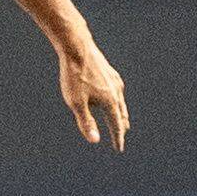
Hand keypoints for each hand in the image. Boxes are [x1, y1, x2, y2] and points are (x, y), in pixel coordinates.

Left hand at [55, 31, 129, 147]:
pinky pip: (117, 90)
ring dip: (121, 113)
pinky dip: (117, 99)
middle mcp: (116, 91)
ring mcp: (114, 80)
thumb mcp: (76, 102)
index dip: (117, 138)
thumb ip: (86, 122)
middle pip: (121, 114)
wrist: (77, 47)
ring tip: (121, 119)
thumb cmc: (74, 76)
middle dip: (121, 126)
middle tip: (122, 135)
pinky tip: (113, 95)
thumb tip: (95, 140)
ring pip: (120, 101)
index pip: (116, 125)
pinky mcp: (109, 72)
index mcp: (110, 101)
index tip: (119, 148)